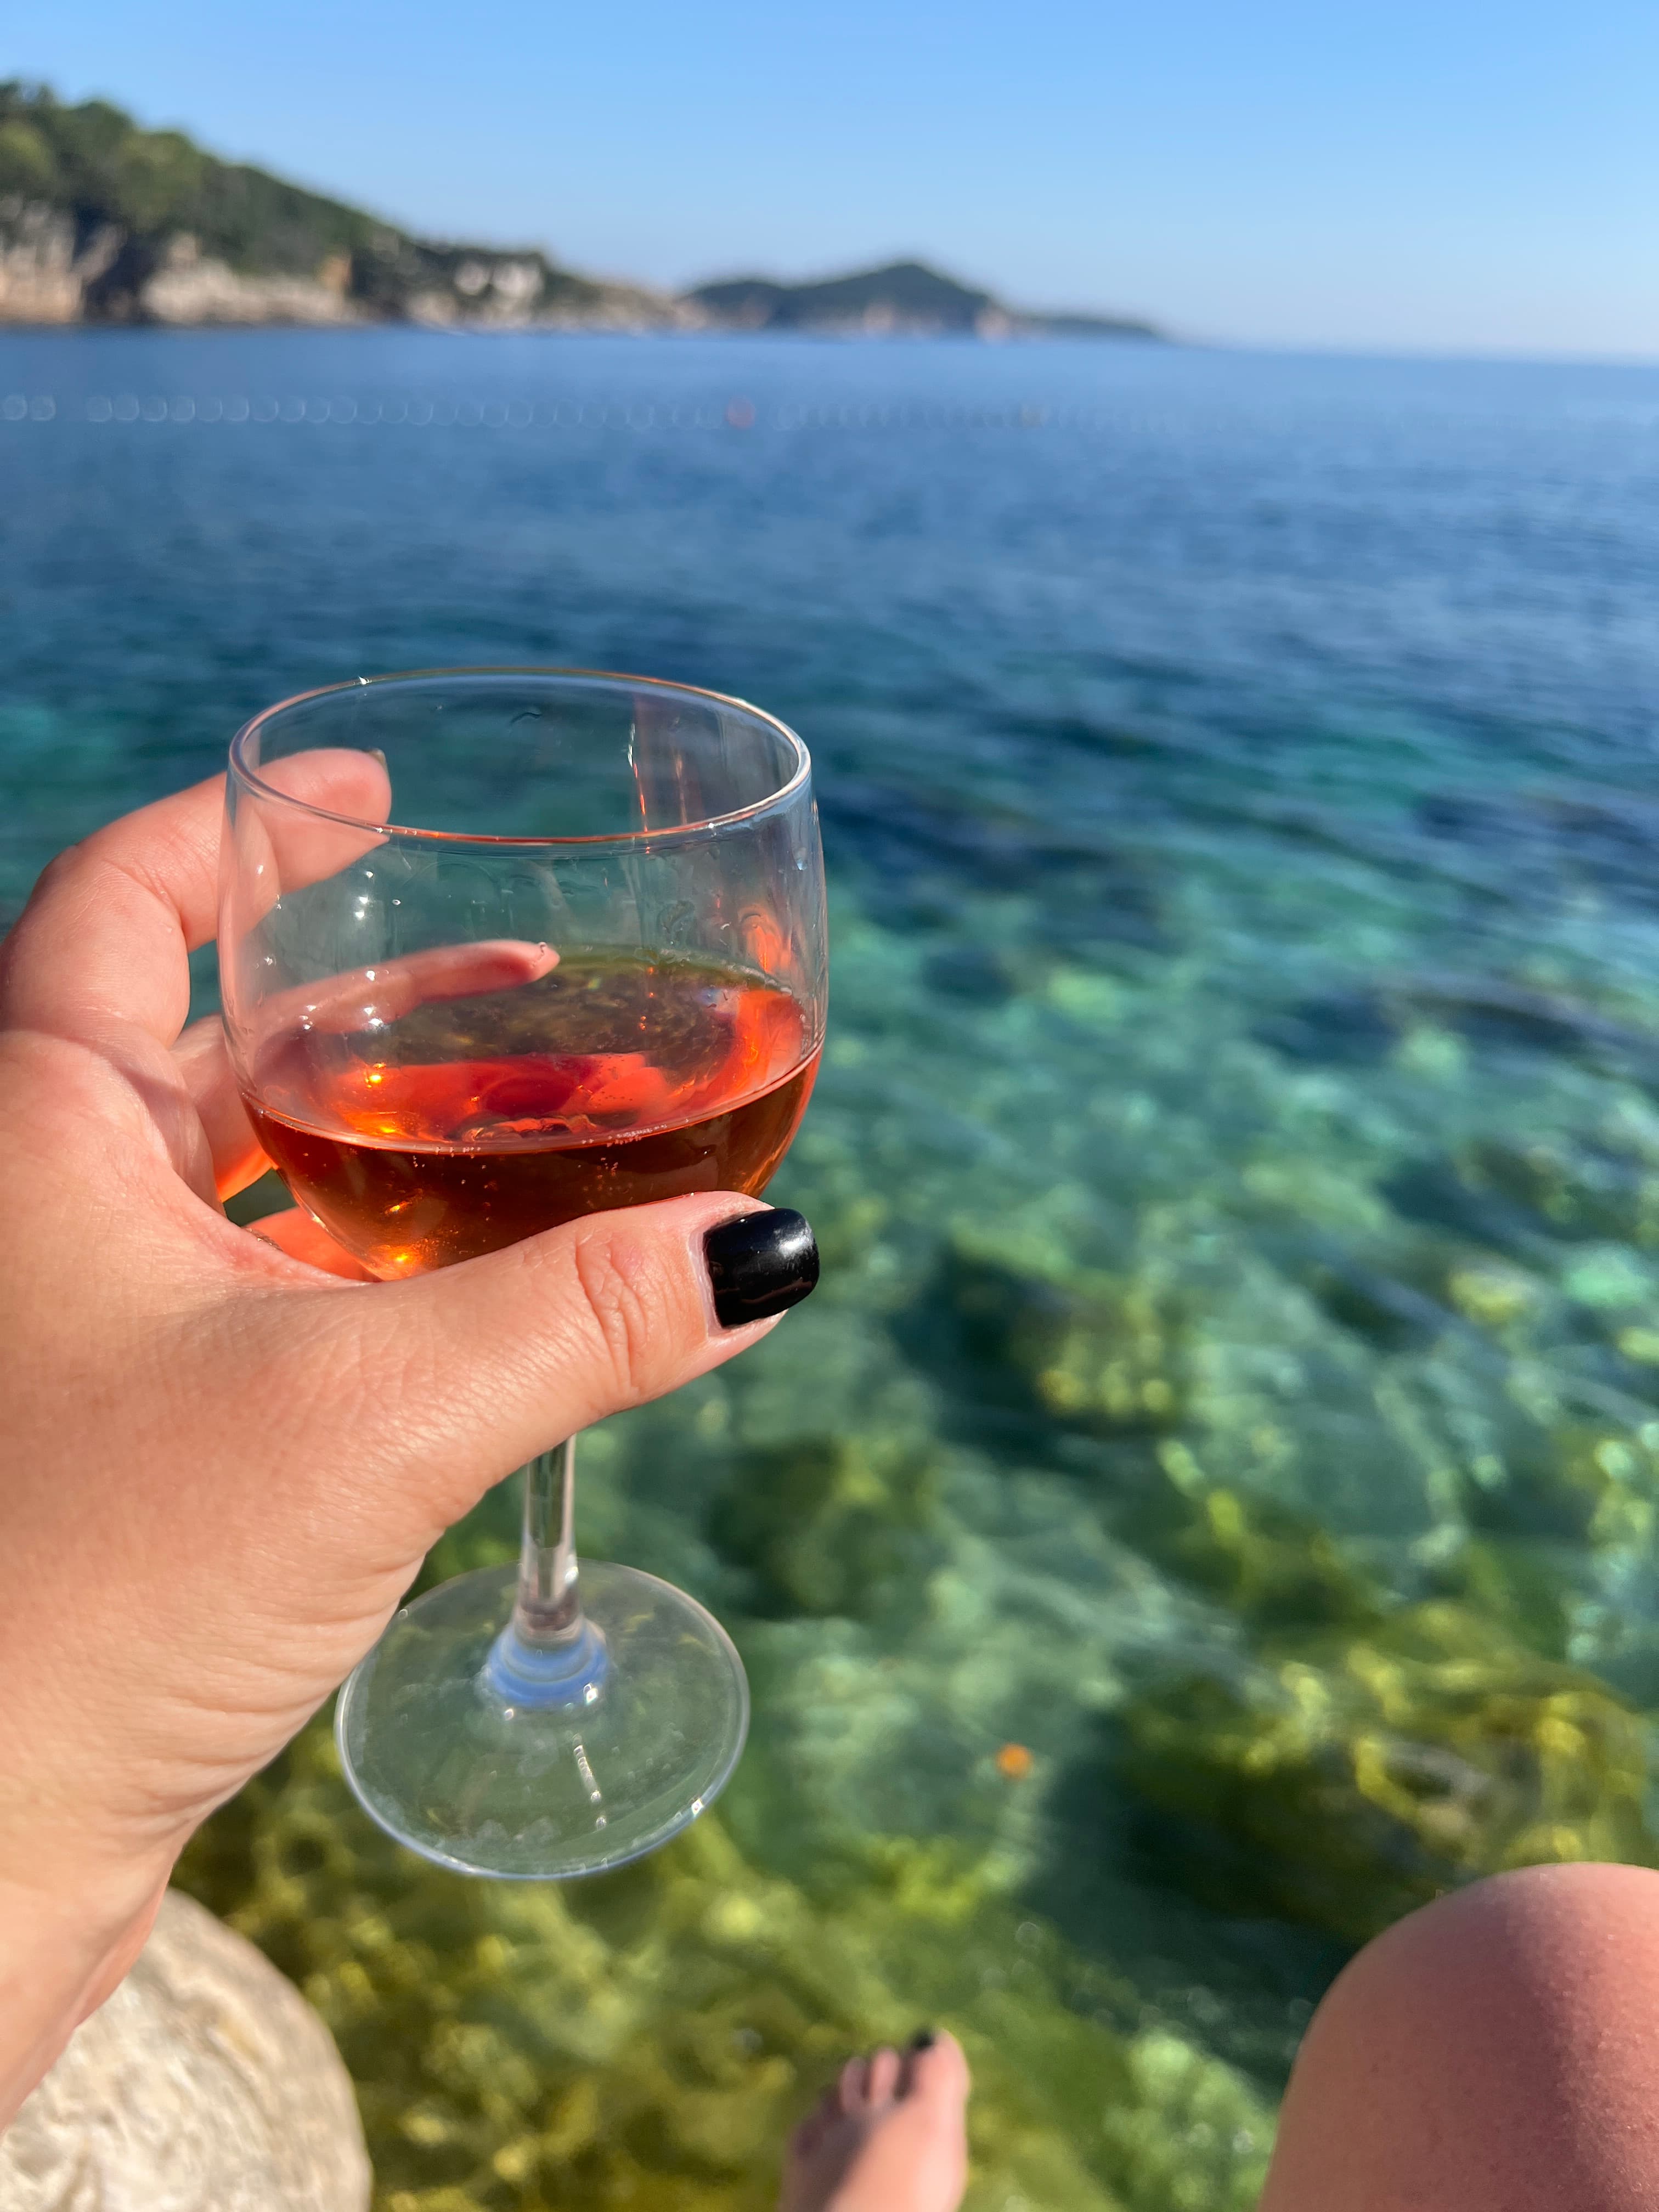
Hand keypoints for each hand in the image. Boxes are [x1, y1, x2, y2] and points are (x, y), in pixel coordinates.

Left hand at [0, 772, 809, 2120]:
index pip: (126, 900)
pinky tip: (471, 1299)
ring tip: (533, 1121)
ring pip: (240, 1176)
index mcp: (36, 1131)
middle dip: (371, 993)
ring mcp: (75, 1328)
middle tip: (517, 968)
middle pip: (208, 1035)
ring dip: (387, 1138)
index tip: (368, 793)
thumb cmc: (87, 1602)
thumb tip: (768, 1252)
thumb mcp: (368, 1420)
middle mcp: (39, 1210)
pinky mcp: (121, 1439)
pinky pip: (256, 1294)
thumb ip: (577, 1318)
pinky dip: (366, 1266)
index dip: (249, 828)